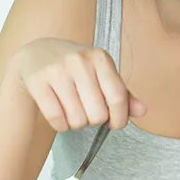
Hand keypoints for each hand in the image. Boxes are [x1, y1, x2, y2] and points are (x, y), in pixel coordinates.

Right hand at [13, 38, 146, 131]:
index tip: (115, 124)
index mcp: (100, 57)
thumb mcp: (100, 73)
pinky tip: (59, 116)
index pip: (117, 97)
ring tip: (72, 111)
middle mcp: (79, 61)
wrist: (37, 53)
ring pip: (76, 119)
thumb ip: (122, 93)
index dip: (119, 118)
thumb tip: (142, 111)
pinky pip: (56, 119)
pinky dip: (60, 126)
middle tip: (87, 112)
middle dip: (94, 121)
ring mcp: (57, 70)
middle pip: (97, 114)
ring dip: (76, 124)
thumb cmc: (75, 67)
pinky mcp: (38, 82)